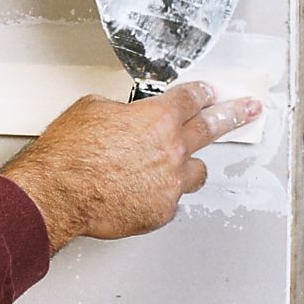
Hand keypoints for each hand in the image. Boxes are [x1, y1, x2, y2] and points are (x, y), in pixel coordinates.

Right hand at [0, 82, 261, 252]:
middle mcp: (171, 149)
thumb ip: (117, 112)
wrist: (56, 193)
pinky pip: (170, 200)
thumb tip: (121, 116)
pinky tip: (141, 192)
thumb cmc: (66, 155)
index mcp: (155, 118)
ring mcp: (169, 183)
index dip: (202, 92)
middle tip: (247, 110)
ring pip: (195, 172)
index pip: (190, 98)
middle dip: (233, 115)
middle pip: (212, 127)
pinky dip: (158, 195)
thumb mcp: (87, 111)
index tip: (210, 92)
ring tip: (177, 166)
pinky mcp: (160, 211)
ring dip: (187, 166)